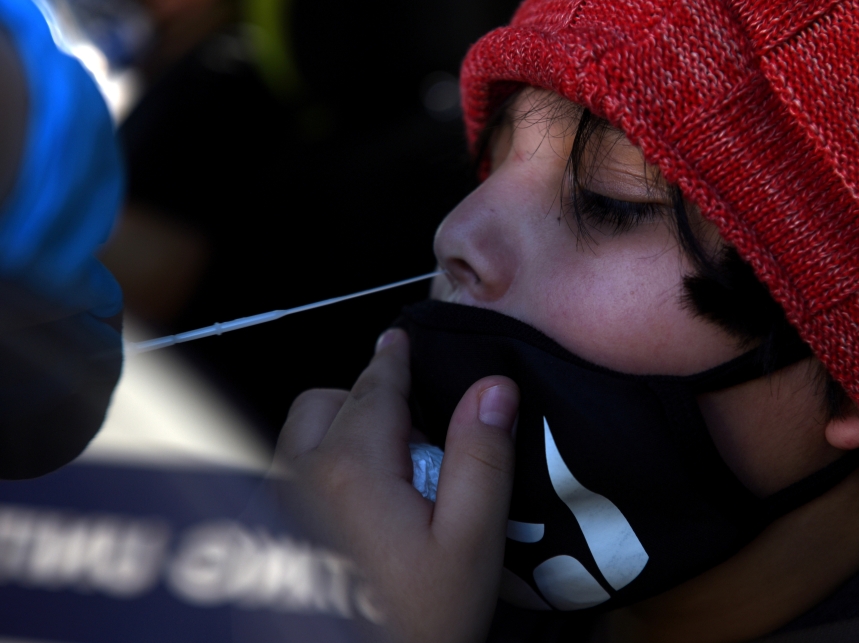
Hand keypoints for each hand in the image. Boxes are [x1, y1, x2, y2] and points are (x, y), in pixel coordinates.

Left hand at [275, 328, 519, 642]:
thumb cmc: (414, 626)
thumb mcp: (470, 543)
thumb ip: (481, 459)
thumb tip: (494, 391)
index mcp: (352, 469)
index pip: (374, 388)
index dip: (392, 359)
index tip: (399, 341)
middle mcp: (302, 479)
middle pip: (325, 403)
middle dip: (366, 400)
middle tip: (415, 438)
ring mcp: (277, 509)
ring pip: (300, 438)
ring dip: (339, 433)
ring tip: (389, 476)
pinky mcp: (267, 539)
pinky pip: (288, 475)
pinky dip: (320, 467)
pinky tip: (358, 512)